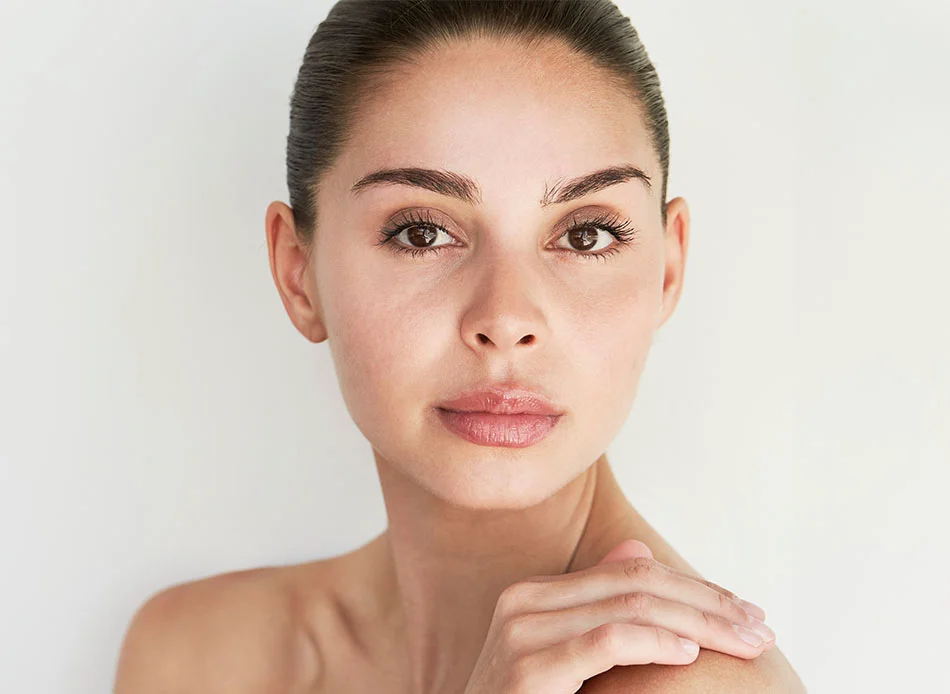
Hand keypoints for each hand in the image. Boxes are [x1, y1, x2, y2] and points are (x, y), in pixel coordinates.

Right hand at [463, 539, 774, 693]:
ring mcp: (521, 633)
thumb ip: (598, 607)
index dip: (694, 589)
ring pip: (630, 606)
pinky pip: (605, 642)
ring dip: (699, 623)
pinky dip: (654, 642)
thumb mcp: (564, 659)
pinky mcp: (528, 669)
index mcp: (534, 596)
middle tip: (759, 628)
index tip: (744, 613)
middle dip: (708, 604)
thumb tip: (637, 551)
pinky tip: (689, 653)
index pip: (631, 573)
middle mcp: (524, 602)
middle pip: (637, 583)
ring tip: (743, 642)